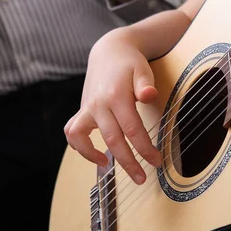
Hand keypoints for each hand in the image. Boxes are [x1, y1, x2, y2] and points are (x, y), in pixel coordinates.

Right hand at [64, 33, 161, 184]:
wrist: (109, 52)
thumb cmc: (130, 63)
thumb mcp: (142, 69)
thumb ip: (145, 84)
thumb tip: (149, 94)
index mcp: (116, 95)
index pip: (132, 128)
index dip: (144, 148)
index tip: (157, 161)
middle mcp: (98, 104)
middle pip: (112, 139)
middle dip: (128, 162)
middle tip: (142, 179)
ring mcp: (87, 108)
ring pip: (85, 138)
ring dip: (96, 158)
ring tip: (113, 171)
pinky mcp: (82, 111)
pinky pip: (73, 133)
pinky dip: (81, 148)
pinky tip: (99, 158)